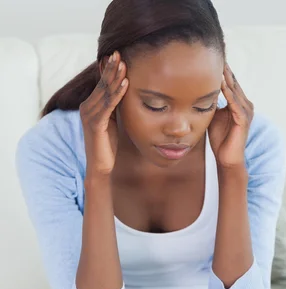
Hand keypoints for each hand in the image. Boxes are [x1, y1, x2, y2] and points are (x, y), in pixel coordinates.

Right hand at [80, 51, 128, 177]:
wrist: (100, 166)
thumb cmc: (107, 144)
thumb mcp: (111, 120)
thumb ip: (113, 106)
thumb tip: (120, 89)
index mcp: (90, 105)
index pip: (101, 84)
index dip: (109, 69)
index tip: (118, 55)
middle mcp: (86, 108)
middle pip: (102, 85)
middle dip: (111, 69)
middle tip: (120, 52)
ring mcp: (89, 116)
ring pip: (105, 93)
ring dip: (115, 78)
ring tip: (124, 64)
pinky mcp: (95, 124)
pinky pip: (108, 105)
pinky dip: (117, 93)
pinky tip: (125, 84)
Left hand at [208, 64, 253, 168]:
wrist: (227, 158)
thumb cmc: (220, 139)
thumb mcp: (213, 116)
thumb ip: (211, 103)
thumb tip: (198, 92)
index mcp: (238, 102)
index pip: (230, 82)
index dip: (221, 70)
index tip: (211, 57)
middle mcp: (245, 104)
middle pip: (233, 81)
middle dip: (224, 68)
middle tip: (215, 53)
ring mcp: (245, 111)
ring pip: (234, 89)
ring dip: (226, 76)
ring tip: (218, 63)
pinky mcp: (243, 119)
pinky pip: (234, 102)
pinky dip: (228, 92)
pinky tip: (220, 83)